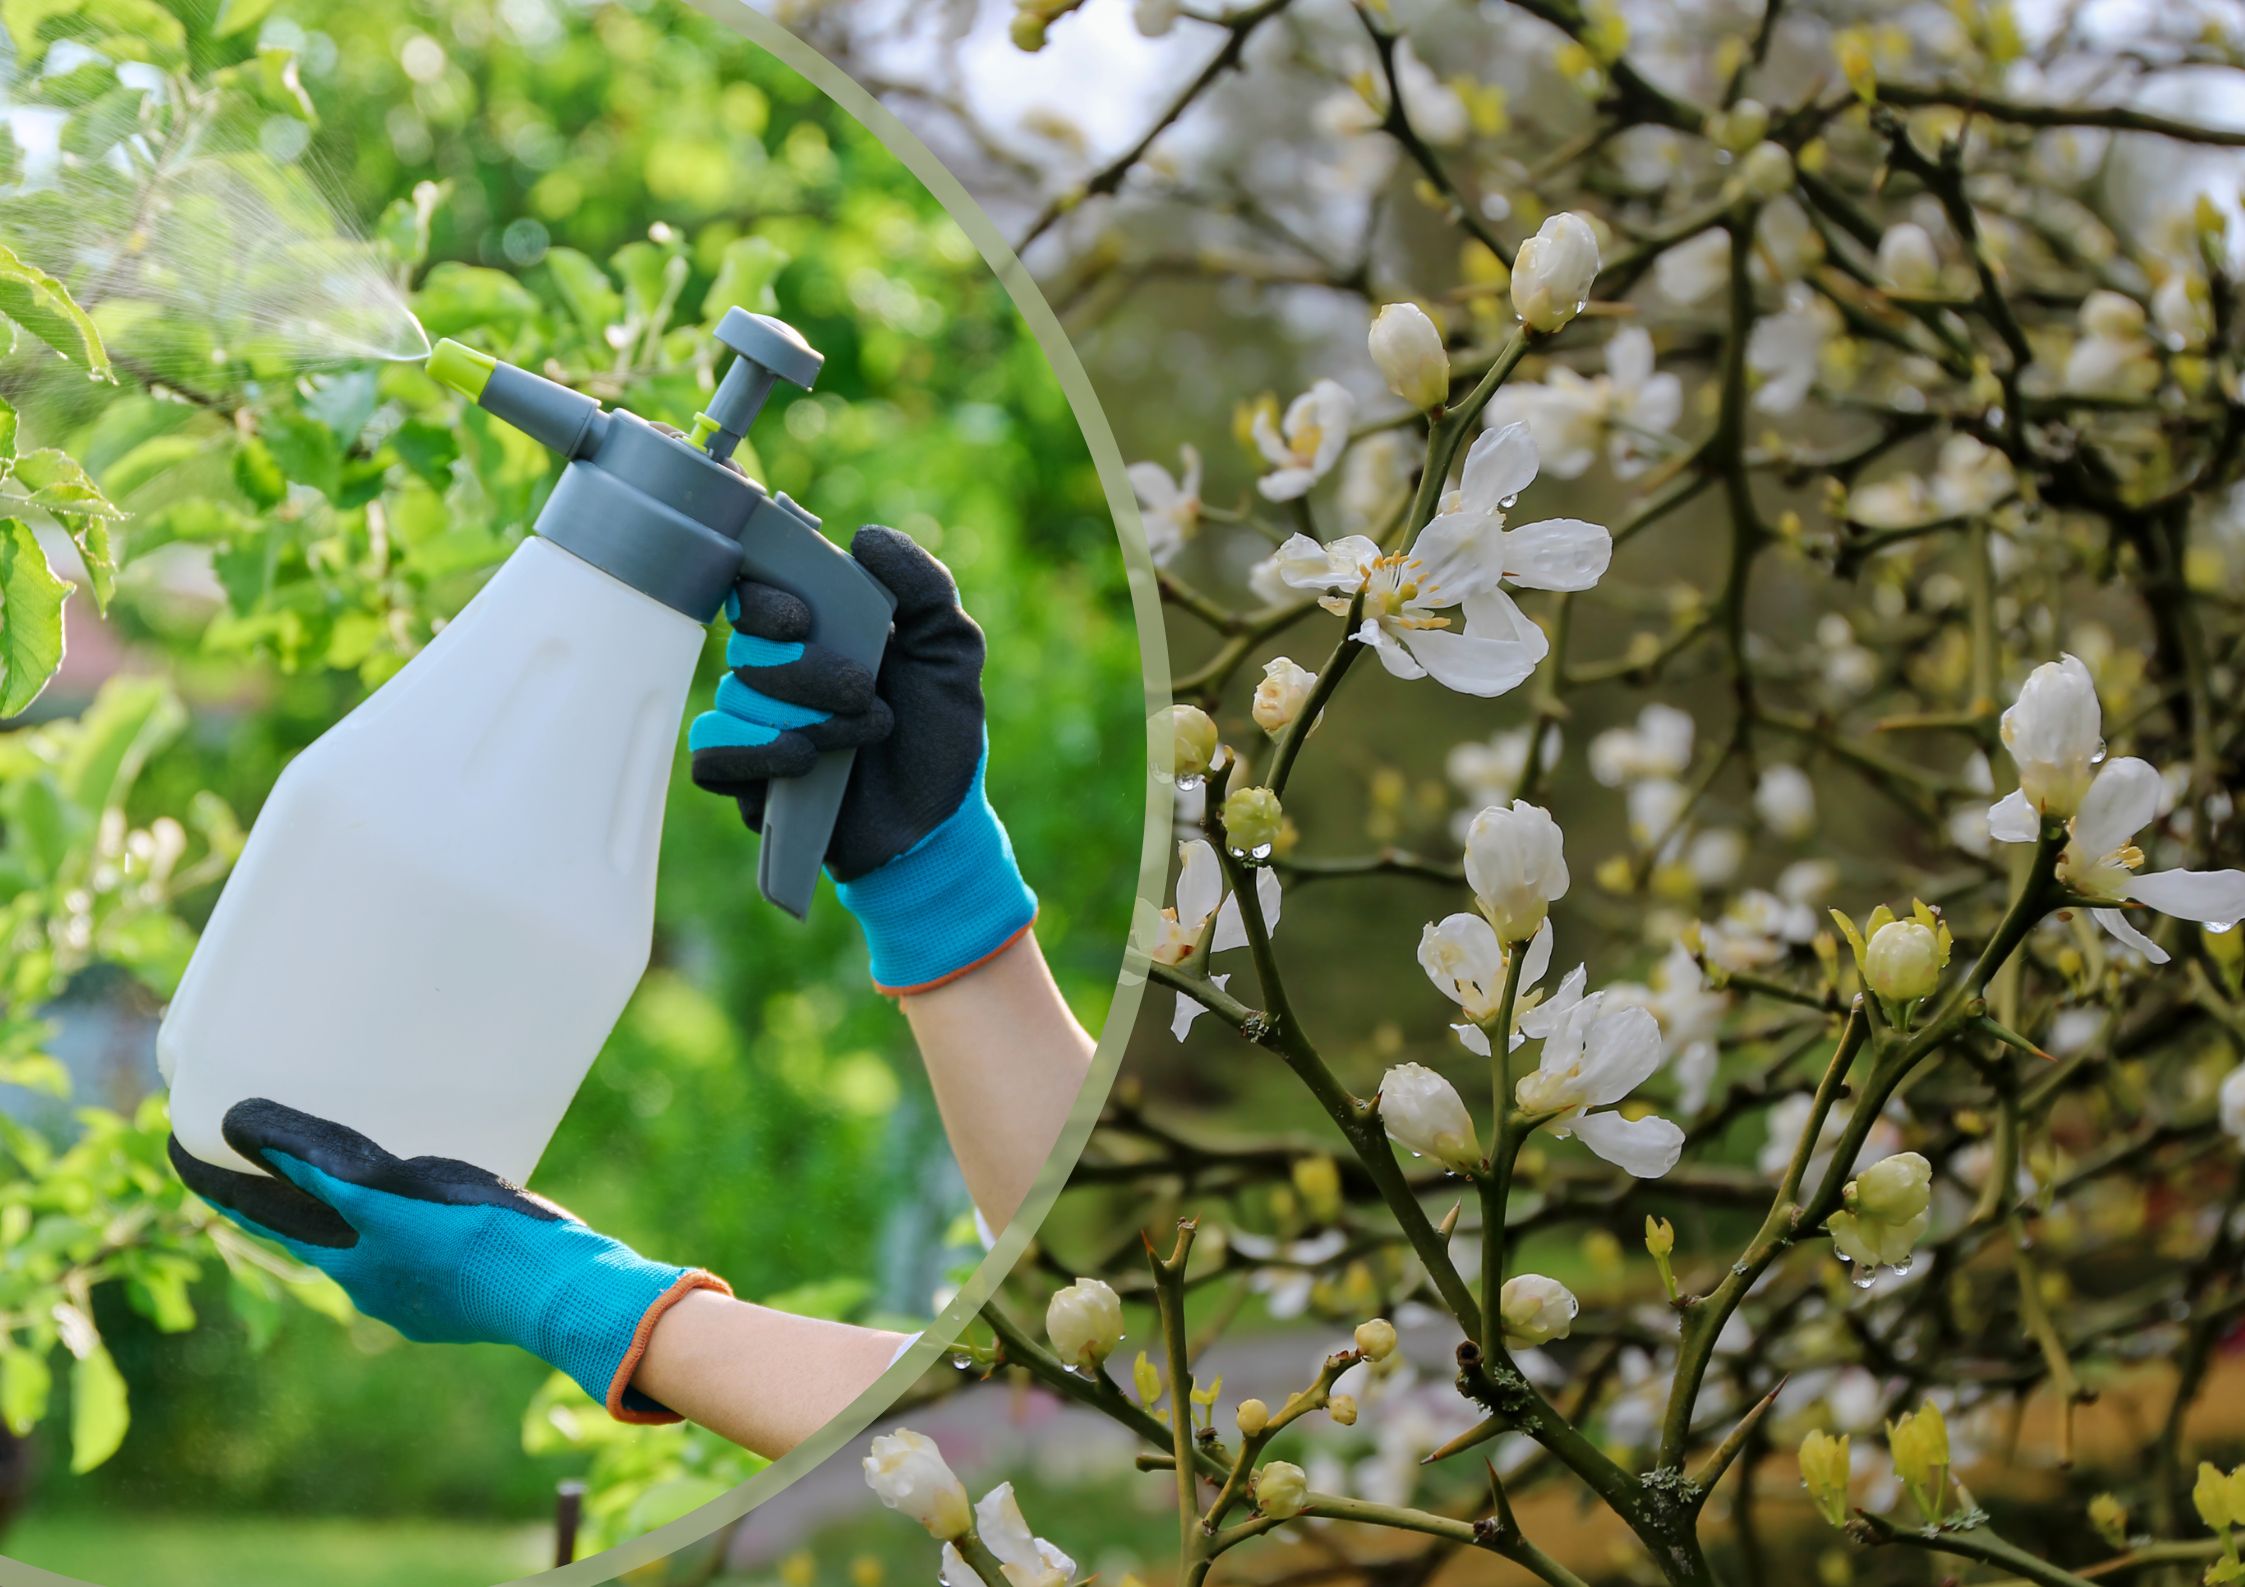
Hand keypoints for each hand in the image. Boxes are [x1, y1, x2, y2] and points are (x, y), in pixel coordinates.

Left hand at [169, 1100, 725, 1422]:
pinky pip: (424, 1238)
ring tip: (356, 1164)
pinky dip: (410, 1213)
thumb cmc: (477, 1246)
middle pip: (319, 1230)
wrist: (560, 1289)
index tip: (188, 1156)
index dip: (228, 1190)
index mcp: (356, 1270)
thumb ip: (322, 1170)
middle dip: (291, 1194)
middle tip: (266, 1150)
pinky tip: (437, 1191)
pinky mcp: (473, 1277)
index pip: (271, 1221)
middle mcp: (382, 1287)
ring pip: (374, 1235)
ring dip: (354, 1205)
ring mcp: (428, 1288)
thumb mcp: (389, 1203)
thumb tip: (246, 1130)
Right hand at [689, 526, 1035, 993]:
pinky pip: (710, 757)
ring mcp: (757, 725)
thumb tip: (866, 538)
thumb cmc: (940, 734)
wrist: (939, 825)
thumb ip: (923, 587)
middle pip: (745, 645)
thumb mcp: (950, 653)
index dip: (765, 599)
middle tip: (861, 689)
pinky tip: (802, 760)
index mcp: (817, 630)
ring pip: (736, 699)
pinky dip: (752, 753)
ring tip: (863, 734)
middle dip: (804, 669)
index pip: (755, 590)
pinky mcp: (747, 780)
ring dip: (803, 716)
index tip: (804, 620)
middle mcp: (778, 670)